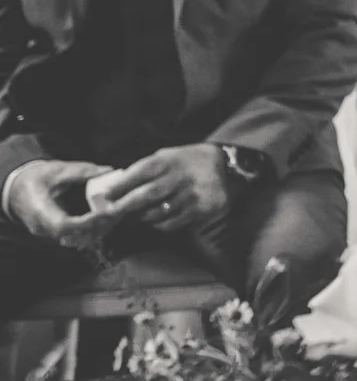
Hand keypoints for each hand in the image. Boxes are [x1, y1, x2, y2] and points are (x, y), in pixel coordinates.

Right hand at [1, 158, 113, 247]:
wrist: (17, 191)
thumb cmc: (36, 179)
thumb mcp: (56, 170)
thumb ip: (82, 172)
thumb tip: (108, 170)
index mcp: (40, 212)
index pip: (64, 225)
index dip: (87, 221)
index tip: (107, 211)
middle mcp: (44, 228)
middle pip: (76, 235)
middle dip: (101, 224)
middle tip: (121, 209)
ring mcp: (51, 234)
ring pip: (79, 239)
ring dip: (101, 227)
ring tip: (120, 211)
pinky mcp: (59, 234)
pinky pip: (79, 236)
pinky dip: (96, 228)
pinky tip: (111, 215)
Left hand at [88, 144, 229, 231]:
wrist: (226, 166)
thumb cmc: (187, 162)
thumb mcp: (168, 156)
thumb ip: (146, 168)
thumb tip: (117, 185)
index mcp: (169, 161)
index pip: (140, 173)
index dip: (121, 185)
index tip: (106, 195)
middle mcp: (180, 176)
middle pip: (147, 194)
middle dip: (125, 205)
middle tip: (111, 212)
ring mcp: (191, 193)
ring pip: (158, 212)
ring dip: (142, 217)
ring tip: (135, 217)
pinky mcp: (200, 208)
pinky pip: (172, 222)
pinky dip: (160, 224)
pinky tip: (157, 220)